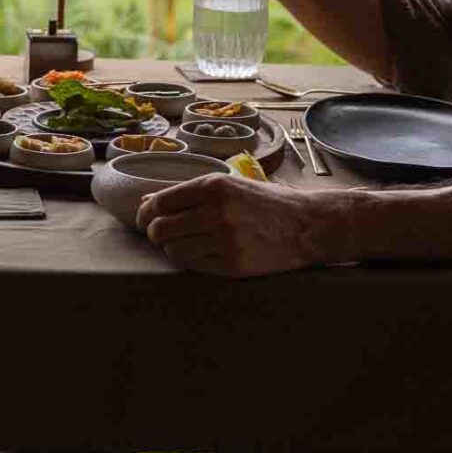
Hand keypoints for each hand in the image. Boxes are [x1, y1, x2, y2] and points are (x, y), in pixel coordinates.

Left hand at [137, 173, 330, 276]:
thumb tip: (148, 202)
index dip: (146, 213)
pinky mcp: (233, 265)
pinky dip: (191, 260)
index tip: (145, 219)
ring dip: (173, 248)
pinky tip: (202, 252)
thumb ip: (189, 193)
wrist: (306, 225)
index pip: (161, 202)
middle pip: (161, 229)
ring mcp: (225, 241)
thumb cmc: (265, 202)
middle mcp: (218, 212)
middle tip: (162, 234)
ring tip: (186, 242)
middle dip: (156, 233)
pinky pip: (193, 266)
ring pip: (174, 250)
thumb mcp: (229, 186)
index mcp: (215, 186)